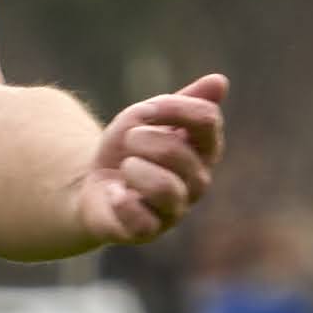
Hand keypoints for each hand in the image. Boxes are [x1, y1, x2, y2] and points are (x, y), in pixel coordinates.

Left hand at [63, 74, 227, 250]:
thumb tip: (220, 81)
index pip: (207, 120)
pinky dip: (120, 201)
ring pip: (164, 188)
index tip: (146, 110)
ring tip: (125, 168)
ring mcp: (175, 209)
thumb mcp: (148, 117)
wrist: (92, 183)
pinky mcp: (148, 231)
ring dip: (134, 169)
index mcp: (203, 149)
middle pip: (178, 151)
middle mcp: (197, 181)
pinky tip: (115, 193)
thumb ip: (182, 102)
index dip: (172, 108)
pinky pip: (141, 220)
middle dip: (142, 139)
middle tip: (128, 140)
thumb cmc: (128, 148)